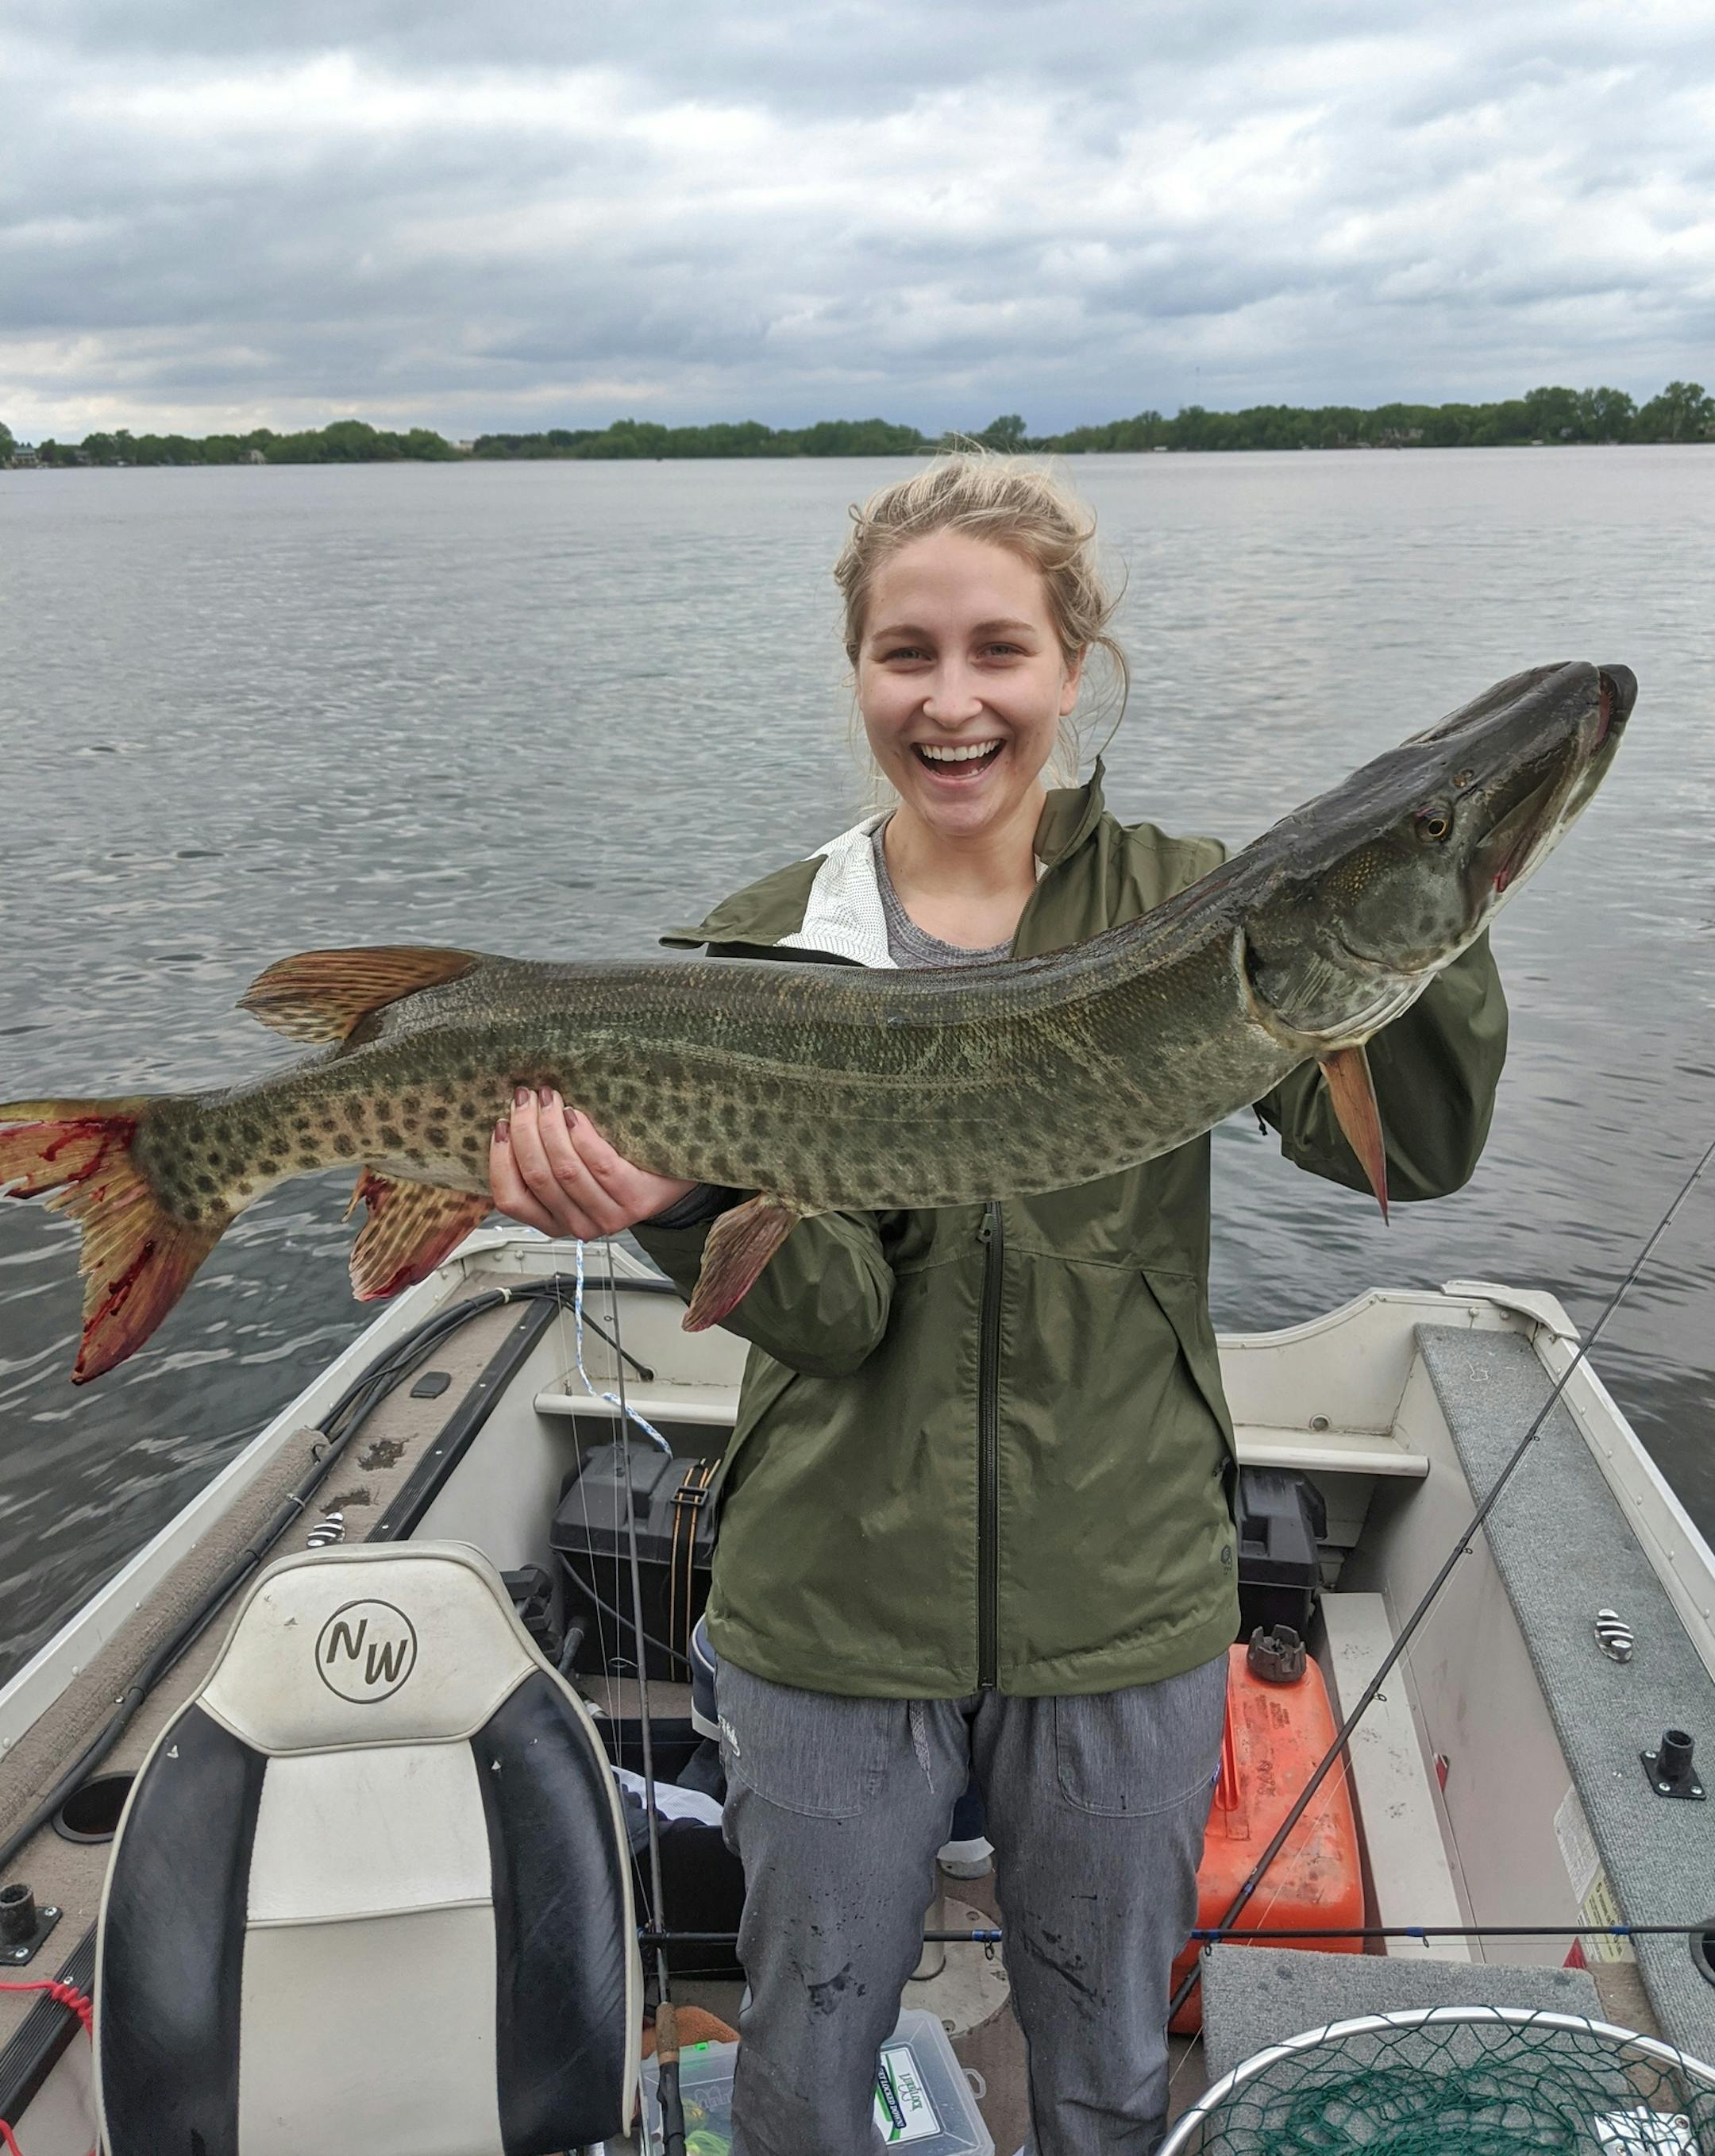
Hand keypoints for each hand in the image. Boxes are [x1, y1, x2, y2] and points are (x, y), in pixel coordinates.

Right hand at [490, 1087, 696, 1238]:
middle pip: (537, 1177)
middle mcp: (579, 1225)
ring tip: (549, 1097)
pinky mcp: (635, 1199)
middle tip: (524, 1098)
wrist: (675, 1179)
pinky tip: (576, 1113)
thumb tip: (508, 1122)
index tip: (500, 1125)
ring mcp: (608, 1215)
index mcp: (554, 1221)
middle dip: (525, 1130)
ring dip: (550, 1126)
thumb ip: (543, 1162)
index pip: (511, 1200)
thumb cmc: (620, 1169)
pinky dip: (582, 1135)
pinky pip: (599, 1164)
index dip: (500, 1160)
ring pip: (565, 1169)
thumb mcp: (575, 1173)